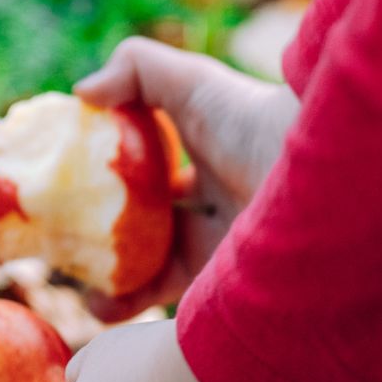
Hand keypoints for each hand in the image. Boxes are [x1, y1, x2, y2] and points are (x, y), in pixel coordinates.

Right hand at [75, 37, 298, 320]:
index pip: (154, 176)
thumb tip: (81, 94)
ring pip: (150, 274)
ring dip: (108, 283)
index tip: (71, 187)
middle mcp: (216, 211)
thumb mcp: (193, 82)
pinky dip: (125, 310)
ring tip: (79, 284)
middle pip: (148, 229)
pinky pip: (162, 307)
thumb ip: (137, 71)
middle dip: (105, 241)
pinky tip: (99, 305)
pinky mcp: (215, 293)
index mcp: (211, 163)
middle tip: (67, 245)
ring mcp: (216, 255)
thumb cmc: (257, 126)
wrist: (315, 189)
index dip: (112, 182)